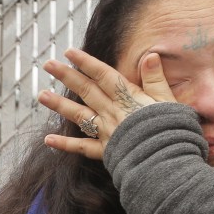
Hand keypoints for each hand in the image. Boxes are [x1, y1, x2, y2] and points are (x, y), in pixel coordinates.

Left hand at [38, 48, 176, 159]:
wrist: (168, 162)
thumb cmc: (172, 130)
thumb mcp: (168, 101)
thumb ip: (155, 79)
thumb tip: (150, 56)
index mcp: (128, 98)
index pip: (103, 75)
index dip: (86, 62)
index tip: (69, 52)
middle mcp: (112, 112)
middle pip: (86, 91)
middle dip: (66, 76)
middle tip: (47, 65)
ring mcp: (107, 132)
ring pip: (79, 115)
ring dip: (59, 105)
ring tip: (41, 95)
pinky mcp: (105, 152)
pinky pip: (82, 147)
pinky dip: (64, 144)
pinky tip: (47, 139)